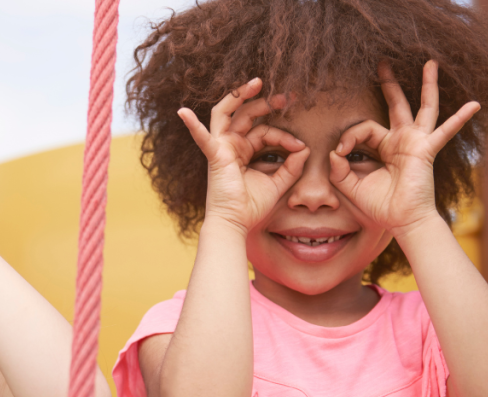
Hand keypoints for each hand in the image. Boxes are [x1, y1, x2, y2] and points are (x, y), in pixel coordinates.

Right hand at [179, 79, 307, 234]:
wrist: (236, 223)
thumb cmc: (251, 206)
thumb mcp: (278, 183)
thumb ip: (292, 166)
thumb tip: (305, 148)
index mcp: (244, 150)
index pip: (265, 131)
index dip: (284, 135)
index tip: (300, 146)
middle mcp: (231, 145)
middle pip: (247, 115)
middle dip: (265, 103)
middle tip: (286, 96)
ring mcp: (221, 147)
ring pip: (227, 113)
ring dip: (240, 96)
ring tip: (258, 83)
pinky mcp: (215, 155)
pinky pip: (202, 138)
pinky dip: (192, 125)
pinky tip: (182, 112)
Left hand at [329, 61, 479, 236]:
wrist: (402, 221)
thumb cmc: (380, 206)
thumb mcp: (351, 186)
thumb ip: (339, 169)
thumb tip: (335, 151)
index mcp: (384, 147)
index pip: (364, 128)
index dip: (349, 136)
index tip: (340, 151)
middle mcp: (401, 140)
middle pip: (396, 105)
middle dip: (389, 84)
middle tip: (381, 63)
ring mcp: (416, 143)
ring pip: (423, 108)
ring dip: (427, 85)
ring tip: (430, 63)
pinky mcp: (426, 151)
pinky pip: (445, 132)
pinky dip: (459, 119)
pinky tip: (474, 104)